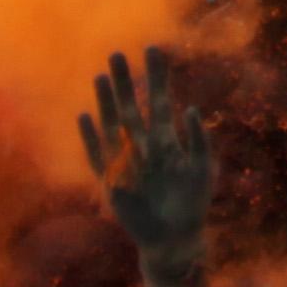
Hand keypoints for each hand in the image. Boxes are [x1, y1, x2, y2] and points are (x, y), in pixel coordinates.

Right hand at [78, 50, 213, 282]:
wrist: (174, 237)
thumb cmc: (192, 203)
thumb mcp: (202, 169)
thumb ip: (198, 140)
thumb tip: (190, 108)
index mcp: (167, 140)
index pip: (159, 101)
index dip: (156, 77)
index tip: (154, 49)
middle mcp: (144, 145)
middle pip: (131, 106)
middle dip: (125, 81)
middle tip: (118, 53)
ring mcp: (126, 160)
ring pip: (113, 124)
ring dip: (106, 101)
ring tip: (101, 75)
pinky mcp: (112, 179)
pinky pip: (98, 154)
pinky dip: (91, 136)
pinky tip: (84, 115)